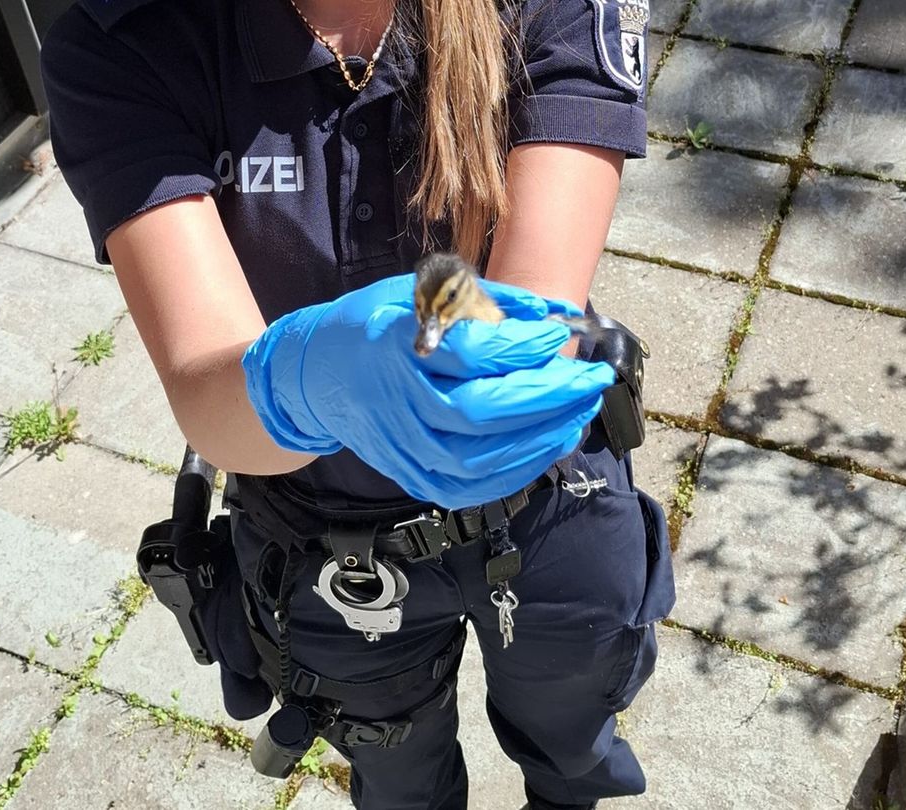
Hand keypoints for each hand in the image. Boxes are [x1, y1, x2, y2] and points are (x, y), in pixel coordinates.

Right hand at [242, 274, 612, 506]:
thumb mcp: (417, 291)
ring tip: (580, 412)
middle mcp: (398, 402)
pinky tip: (549, 444)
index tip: (556, 333)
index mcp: (396, 347)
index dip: (520, 348)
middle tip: (591, 379)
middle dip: (548, 398)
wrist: (314, 378)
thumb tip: (553, 312)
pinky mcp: (413, 476)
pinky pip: (473, 486)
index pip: (468, 355)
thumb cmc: (373, 326)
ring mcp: (404, 447)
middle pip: (482, 413)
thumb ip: (486, 298)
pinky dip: (518, 469)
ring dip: (542, 437)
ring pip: (482, 458)